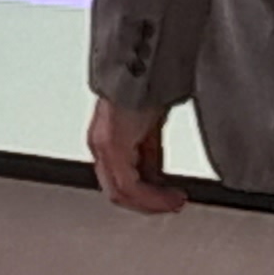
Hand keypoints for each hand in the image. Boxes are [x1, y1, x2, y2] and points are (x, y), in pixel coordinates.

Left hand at [88, 95, 186, 216]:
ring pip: (121, 192)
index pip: (119, 182)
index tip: (165, 201)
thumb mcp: (149, 131)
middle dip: (148, 204)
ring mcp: (102, 146)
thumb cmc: (143, 89)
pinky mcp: (111, 145)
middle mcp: (99, 146)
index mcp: (105, 142)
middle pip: (118, 192)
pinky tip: (169, 194)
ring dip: (151, 202)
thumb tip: (157, 180)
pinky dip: (150, 195)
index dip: (144, 197)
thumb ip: (148, 156)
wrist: (142, 69)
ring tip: (174, 201)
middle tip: (172, 205)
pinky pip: (128, 184)